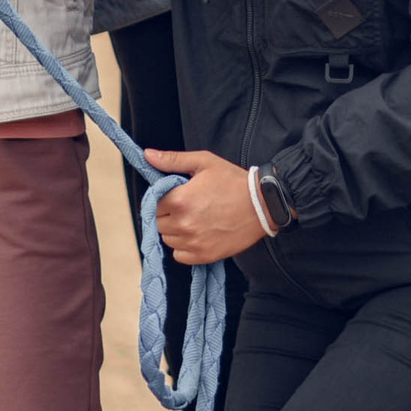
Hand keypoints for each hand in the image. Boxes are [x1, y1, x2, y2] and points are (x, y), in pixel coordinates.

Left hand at [143, 149, 265, 264]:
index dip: (165, 198)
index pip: (153, 203)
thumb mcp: (204, 162)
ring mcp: (193, 242)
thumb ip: (172, 160)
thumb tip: (147, 155)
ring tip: (195, 219)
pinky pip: (179, 255)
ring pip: (168, 239)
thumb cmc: (233, 181)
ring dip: (175, 230)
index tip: (177, 195)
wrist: (262, 205)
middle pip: (159, 222)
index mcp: (180, 199)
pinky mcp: (203, 256)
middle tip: (188, 206)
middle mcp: (183, 224)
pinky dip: (184, 246)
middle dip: (169, 214)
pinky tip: (197, 234)